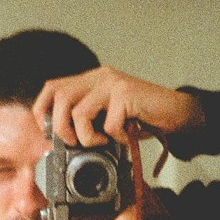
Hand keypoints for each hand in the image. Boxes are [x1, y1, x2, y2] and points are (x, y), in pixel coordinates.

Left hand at [33, 66, 204, 147]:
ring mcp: (112, 83)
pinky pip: (108, 124)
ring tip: (103, 142)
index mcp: (90, 80)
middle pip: (60, 97)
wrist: (176, 113)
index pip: (52, 87)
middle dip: (61, 128)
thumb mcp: (106, 118)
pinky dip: (116, 137)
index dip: (43, 111)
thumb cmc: (141, 118)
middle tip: (75, 143)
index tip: (50, 133)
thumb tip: (60, 139)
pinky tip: (126, 136)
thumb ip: (86, 120)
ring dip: (87, 137)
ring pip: (79, 112)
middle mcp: (99, 76)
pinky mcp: (126, 93)